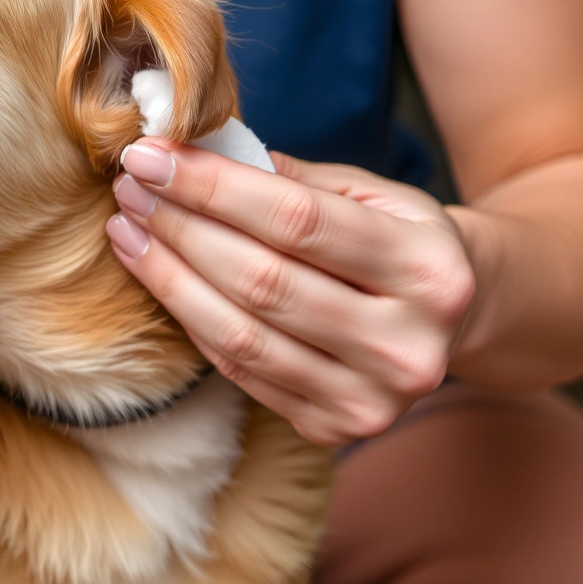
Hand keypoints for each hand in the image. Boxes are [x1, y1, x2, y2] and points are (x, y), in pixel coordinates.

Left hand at [106, 140, 473, 446]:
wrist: (454, 319)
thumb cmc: (399, 239)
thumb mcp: (373, 194)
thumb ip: (293, 180)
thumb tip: (194, 154)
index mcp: (430, 271)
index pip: (296, 221)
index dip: (212, 188)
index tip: (150, 156)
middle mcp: (409, 346)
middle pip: (262, 282)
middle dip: (181, 228)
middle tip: (129, 188)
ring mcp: (372, 399)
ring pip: (242, 335)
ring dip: (169, 277)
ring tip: (128, 230)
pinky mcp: (335, 430)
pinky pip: (241, 371)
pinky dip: (192, 319)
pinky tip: (161, 277)